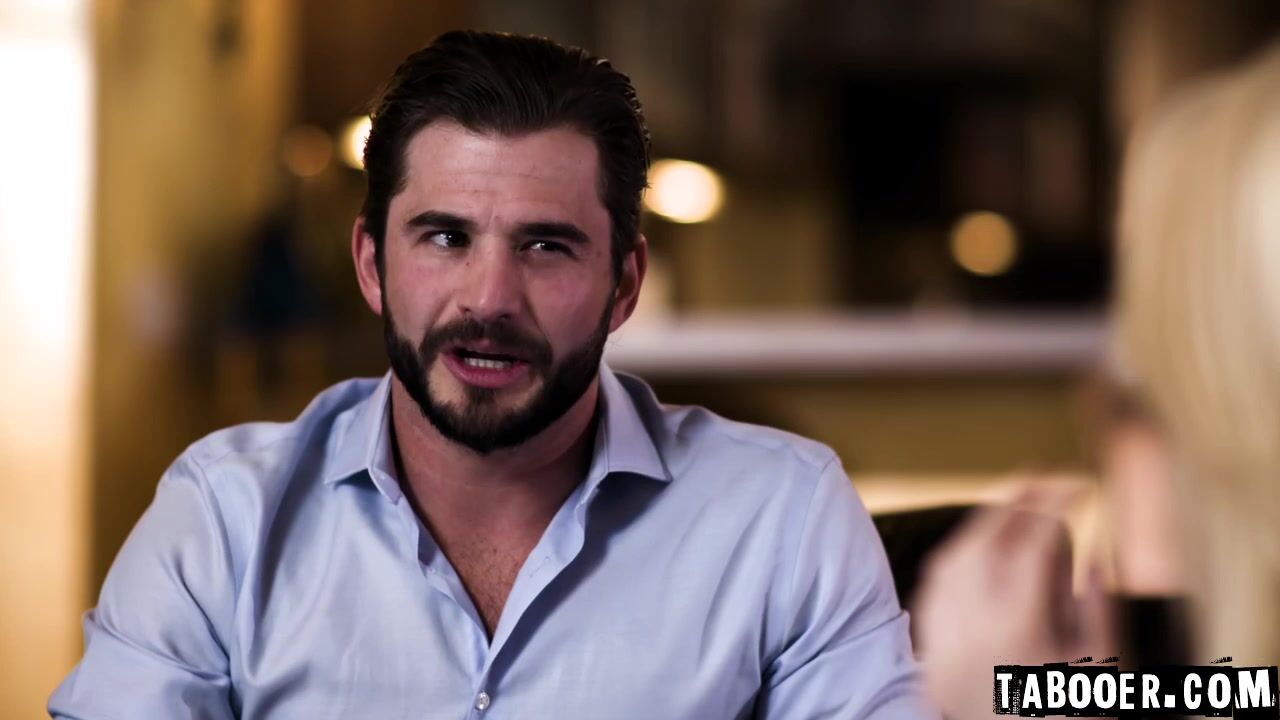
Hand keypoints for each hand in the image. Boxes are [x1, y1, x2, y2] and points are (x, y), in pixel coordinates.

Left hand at [913, 484, 1113, 719]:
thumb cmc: (1056, 711)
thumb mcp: (1098, 667)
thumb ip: (1099, 607)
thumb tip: (1094, 552)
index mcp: (1020, 621)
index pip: (1035, 538)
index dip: (1057, 502)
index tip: (1078, 485)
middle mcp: (973, 616)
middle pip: (988, 533)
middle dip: (1017, 496)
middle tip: (1043, 476)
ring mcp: (945, 626)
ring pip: (957, 550)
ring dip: (985, 516)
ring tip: (1015, 499)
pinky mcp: (930, 638)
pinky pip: (939, 575)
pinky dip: (960, 547)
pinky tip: (980, 542)